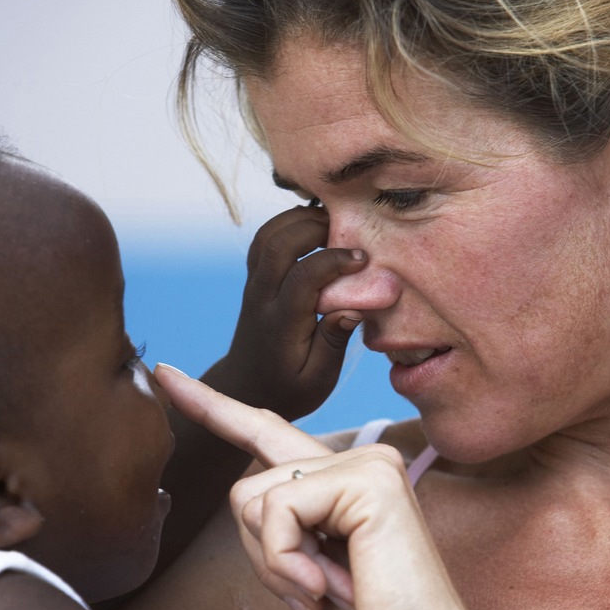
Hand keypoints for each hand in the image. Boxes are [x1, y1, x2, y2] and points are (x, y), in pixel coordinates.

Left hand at [155, 367, 484, 609]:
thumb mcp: (307, 570)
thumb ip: (282, 526)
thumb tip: (247, 496)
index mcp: (345, 478)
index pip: (266, 432)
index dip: (213, 407)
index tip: (164, 376)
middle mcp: (359, 458)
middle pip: (245, 488)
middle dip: (260, 554)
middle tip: (315, 591)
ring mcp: (366, 463)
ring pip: (253, 500)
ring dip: (275, 563)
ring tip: (328, 589)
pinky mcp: (367, 478)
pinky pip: (277, 511)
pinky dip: (286, 562)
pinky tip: (329, 587)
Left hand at [206, 206, 365, 420]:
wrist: (246, 389)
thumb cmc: (289, 388)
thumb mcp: (317, 380)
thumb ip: (333, 344)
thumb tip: (352, 309)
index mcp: (281, 323)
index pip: (303, 276)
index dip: (334, 260)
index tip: (363, 260)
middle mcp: (262, 298)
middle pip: (278, 243)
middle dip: (315, 227)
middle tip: (349, 231)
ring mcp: (253, 285)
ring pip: (267, 235)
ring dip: (299, 219)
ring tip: (334, 223)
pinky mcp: (254, 279)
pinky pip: (265, 239)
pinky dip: (288, 224)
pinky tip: (314, 228)